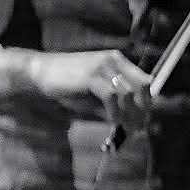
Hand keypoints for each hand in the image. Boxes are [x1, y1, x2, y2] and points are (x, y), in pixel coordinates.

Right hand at [27, 50, 150, 126]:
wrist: (40, 71)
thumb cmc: (68, 84)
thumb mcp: (95, 95)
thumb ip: (113, 105)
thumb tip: (131, 122)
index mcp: (118, 61)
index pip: (144, 80)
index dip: (148, 102)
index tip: (146, 119)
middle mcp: (114, 60)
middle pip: (141, 87)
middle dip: (142, 110)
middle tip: (139, 127)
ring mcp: (102, 66)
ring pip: (128, 93)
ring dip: (130, 114)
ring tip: (128, 129)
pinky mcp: (91, 76)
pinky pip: (111, 97)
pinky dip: (115, 112)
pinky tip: (114, 122)